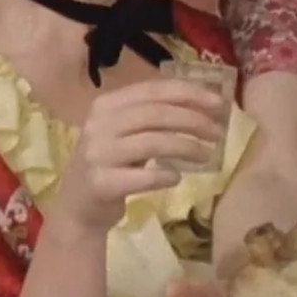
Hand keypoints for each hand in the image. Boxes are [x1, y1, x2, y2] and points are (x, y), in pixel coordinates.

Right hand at [52, 79, 225, 231]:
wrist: (78, 207)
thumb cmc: (111, 163)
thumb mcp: (125, 131)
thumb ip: (154, 115)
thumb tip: (205, 103)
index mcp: (107, 104)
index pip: (154, 89)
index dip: (190, 94)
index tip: (219, 103)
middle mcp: (99, 124)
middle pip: (157, 114)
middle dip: (194, 121)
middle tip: (219, 133)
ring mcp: (98, 154)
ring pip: (153, 142)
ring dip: (187, 147)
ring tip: (207, 155)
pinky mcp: (101, 183)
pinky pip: (144, 176)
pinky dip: (166, 176)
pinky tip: (177, 178)